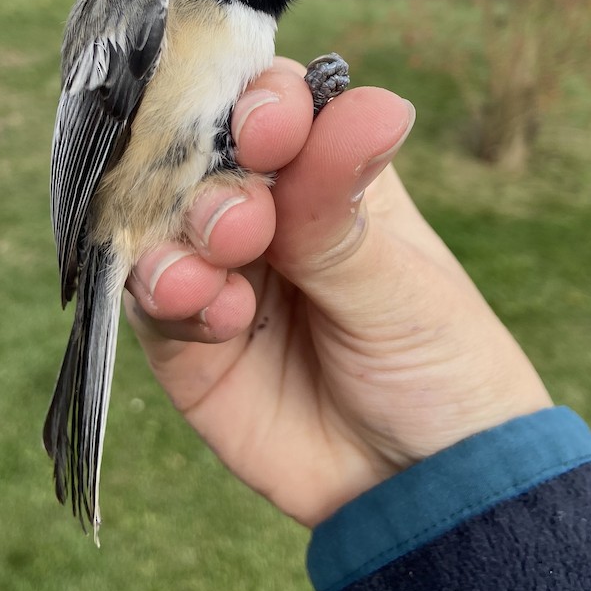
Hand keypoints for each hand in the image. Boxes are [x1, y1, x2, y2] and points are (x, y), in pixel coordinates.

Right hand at [125, 59, 551, 526]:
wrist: (420, 487)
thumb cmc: (439, 366)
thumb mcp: (400, 288)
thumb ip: (342, 211)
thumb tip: (374, 103)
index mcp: (329, 175)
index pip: (277, 108)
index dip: (263, 105)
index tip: (271, 127)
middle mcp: (266, 212)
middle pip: (204, 158)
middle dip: (215, 183)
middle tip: (246, 226)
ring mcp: (221, 272)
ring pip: (164, 224)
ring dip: (179, 239)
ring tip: (218, 280)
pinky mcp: (185, 340)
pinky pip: (150, 300)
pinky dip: (167, 296)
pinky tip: (207, 314)